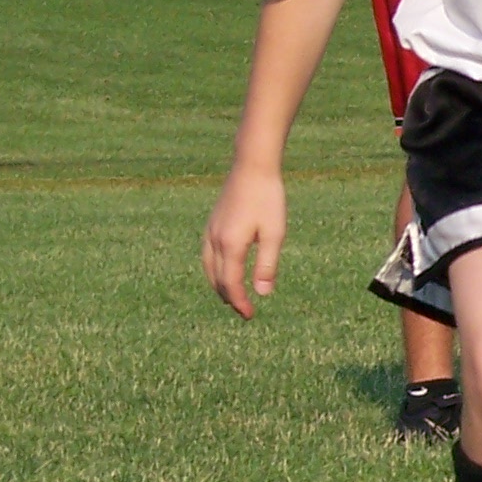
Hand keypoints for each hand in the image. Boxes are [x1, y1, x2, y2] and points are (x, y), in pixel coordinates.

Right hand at [204, 164, 286, 318]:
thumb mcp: (275, 233)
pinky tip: (222, 269)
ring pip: (208, 268)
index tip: (250, 315)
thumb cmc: (268, 198)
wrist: (252, 166)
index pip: (230, 284)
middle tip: (244, 311)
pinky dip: (213, 269)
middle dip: (229, 297)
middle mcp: (215, 241)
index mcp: (230, 245)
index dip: (239, 302)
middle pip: (217, 279)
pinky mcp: (211, 223)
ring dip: (219, 285)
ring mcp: (210, 231)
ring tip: (232, 296)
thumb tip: (262, 294)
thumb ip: (267, 264)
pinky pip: (206, 255)